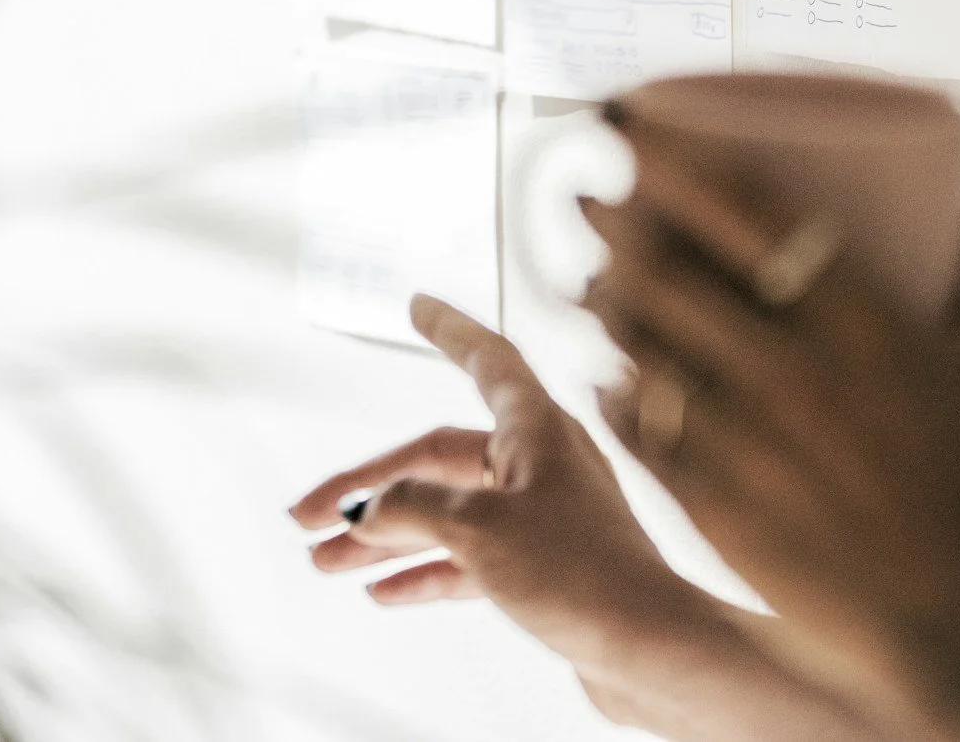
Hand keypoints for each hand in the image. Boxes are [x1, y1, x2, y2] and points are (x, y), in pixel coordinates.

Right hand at [289, 297, 878, 741]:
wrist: (652, 655)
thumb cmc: (583, 576)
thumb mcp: (479, 532)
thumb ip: (414, 510)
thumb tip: (369, 508)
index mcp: (537, 429)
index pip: (485, 358)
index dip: (448, 328)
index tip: (417, 302)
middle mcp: (540, 464)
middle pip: (437, 459)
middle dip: (368, 488)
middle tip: (307, 517)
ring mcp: (542, 518)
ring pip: (445, 515)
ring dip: (384, 539)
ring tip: (326, 563)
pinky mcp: (544, 570)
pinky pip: (468, 560)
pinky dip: (424, 572)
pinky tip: (383, 592)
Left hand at [580, 137, 959, 741]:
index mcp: (863, 325)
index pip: (742, 214)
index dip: (671, 163)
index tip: (631, 130)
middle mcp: (792, 375)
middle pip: (666, 270)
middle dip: (610, 221)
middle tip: (585, 194)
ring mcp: (745, 443)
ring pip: (638, 345)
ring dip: (600, 300)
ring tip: (586, 277)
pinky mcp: (713, 506)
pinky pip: (639, 426)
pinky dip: (615, 388)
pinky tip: (606, 369)